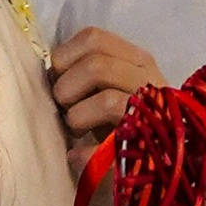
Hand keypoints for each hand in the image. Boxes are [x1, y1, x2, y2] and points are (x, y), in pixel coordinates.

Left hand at [50, 24, 165, 150]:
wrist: (154, 168)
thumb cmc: (120, 124)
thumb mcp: (107, 89)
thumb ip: (84, 72)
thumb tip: (50, 73)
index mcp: (137, 60)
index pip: (92, 38)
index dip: (65, 58)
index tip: (60, 80)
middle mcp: (148, 80)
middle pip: (95, 65)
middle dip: (67, 89)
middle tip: (66, 109)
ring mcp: (152, 114)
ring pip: (107, 100)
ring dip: (77, 117)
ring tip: (76, 131)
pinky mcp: (146, 149)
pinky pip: (108, 146)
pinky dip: (84, 153)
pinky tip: (77, 156)